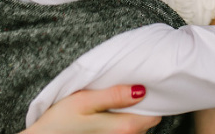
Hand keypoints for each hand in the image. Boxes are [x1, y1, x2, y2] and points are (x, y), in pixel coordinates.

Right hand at [21, 85, 160, 133]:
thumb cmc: (59, 121)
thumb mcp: (85, 101)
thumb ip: (114, 96)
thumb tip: (141, 90)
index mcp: (123, 128)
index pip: (154, 114)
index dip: (151, 99)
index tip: (141, 85)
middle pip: (147, 121)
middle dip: (140, 106)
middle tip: (124, 90)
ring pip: (136, 127)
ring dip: (130, 114)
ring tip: (112, 101)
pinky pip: (124, 132)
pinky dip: (121, 122)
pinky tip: (106, 114)